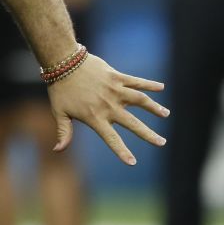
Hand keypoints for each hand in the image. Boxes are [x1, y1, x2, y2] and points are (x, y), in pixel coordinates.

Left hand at [47, 52, 168, 165]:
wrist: (63, 62)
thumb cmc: (60, 89)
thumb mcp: (59, 112)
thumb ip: (64, 132)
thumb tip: (57, 151)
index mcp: (95, 117)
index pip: (111, 139)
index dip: (122, 151)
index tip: (133, 163)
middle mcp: (108, 106)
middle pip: (132, 123)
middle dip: (148, 134)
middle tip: (162, 142)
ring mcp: (114, 90)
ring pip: (140, 100)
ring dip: (154, 107)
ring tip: (166, 114)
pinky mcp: (116, 76)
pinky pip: (136, 81)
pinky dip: (149, 84)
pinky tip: (161, 87)